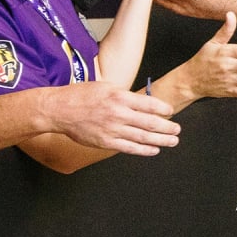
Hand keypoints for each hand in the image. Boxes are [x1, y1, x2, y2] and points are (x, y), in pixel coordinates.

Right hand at [49, 80, 179, 155]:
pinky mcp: (105, 142)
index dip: (163, 109)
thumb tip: (143, 102)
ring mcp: (112, 129)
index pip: (149, 103)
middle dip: (167, 127)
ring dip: (161, 140)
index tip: (170, 112)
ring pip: (142, 137)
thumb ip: (124, 95)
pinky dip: (144, 150)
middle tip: (177, 130)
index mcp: (119, 96)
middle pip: (149, 122)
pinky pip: (129, 148)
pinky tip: (154, 149)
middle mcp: (118, 113)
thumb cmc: (81, 96)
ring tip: (172, 141)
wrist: (59, 109)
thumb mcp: (106, 87)